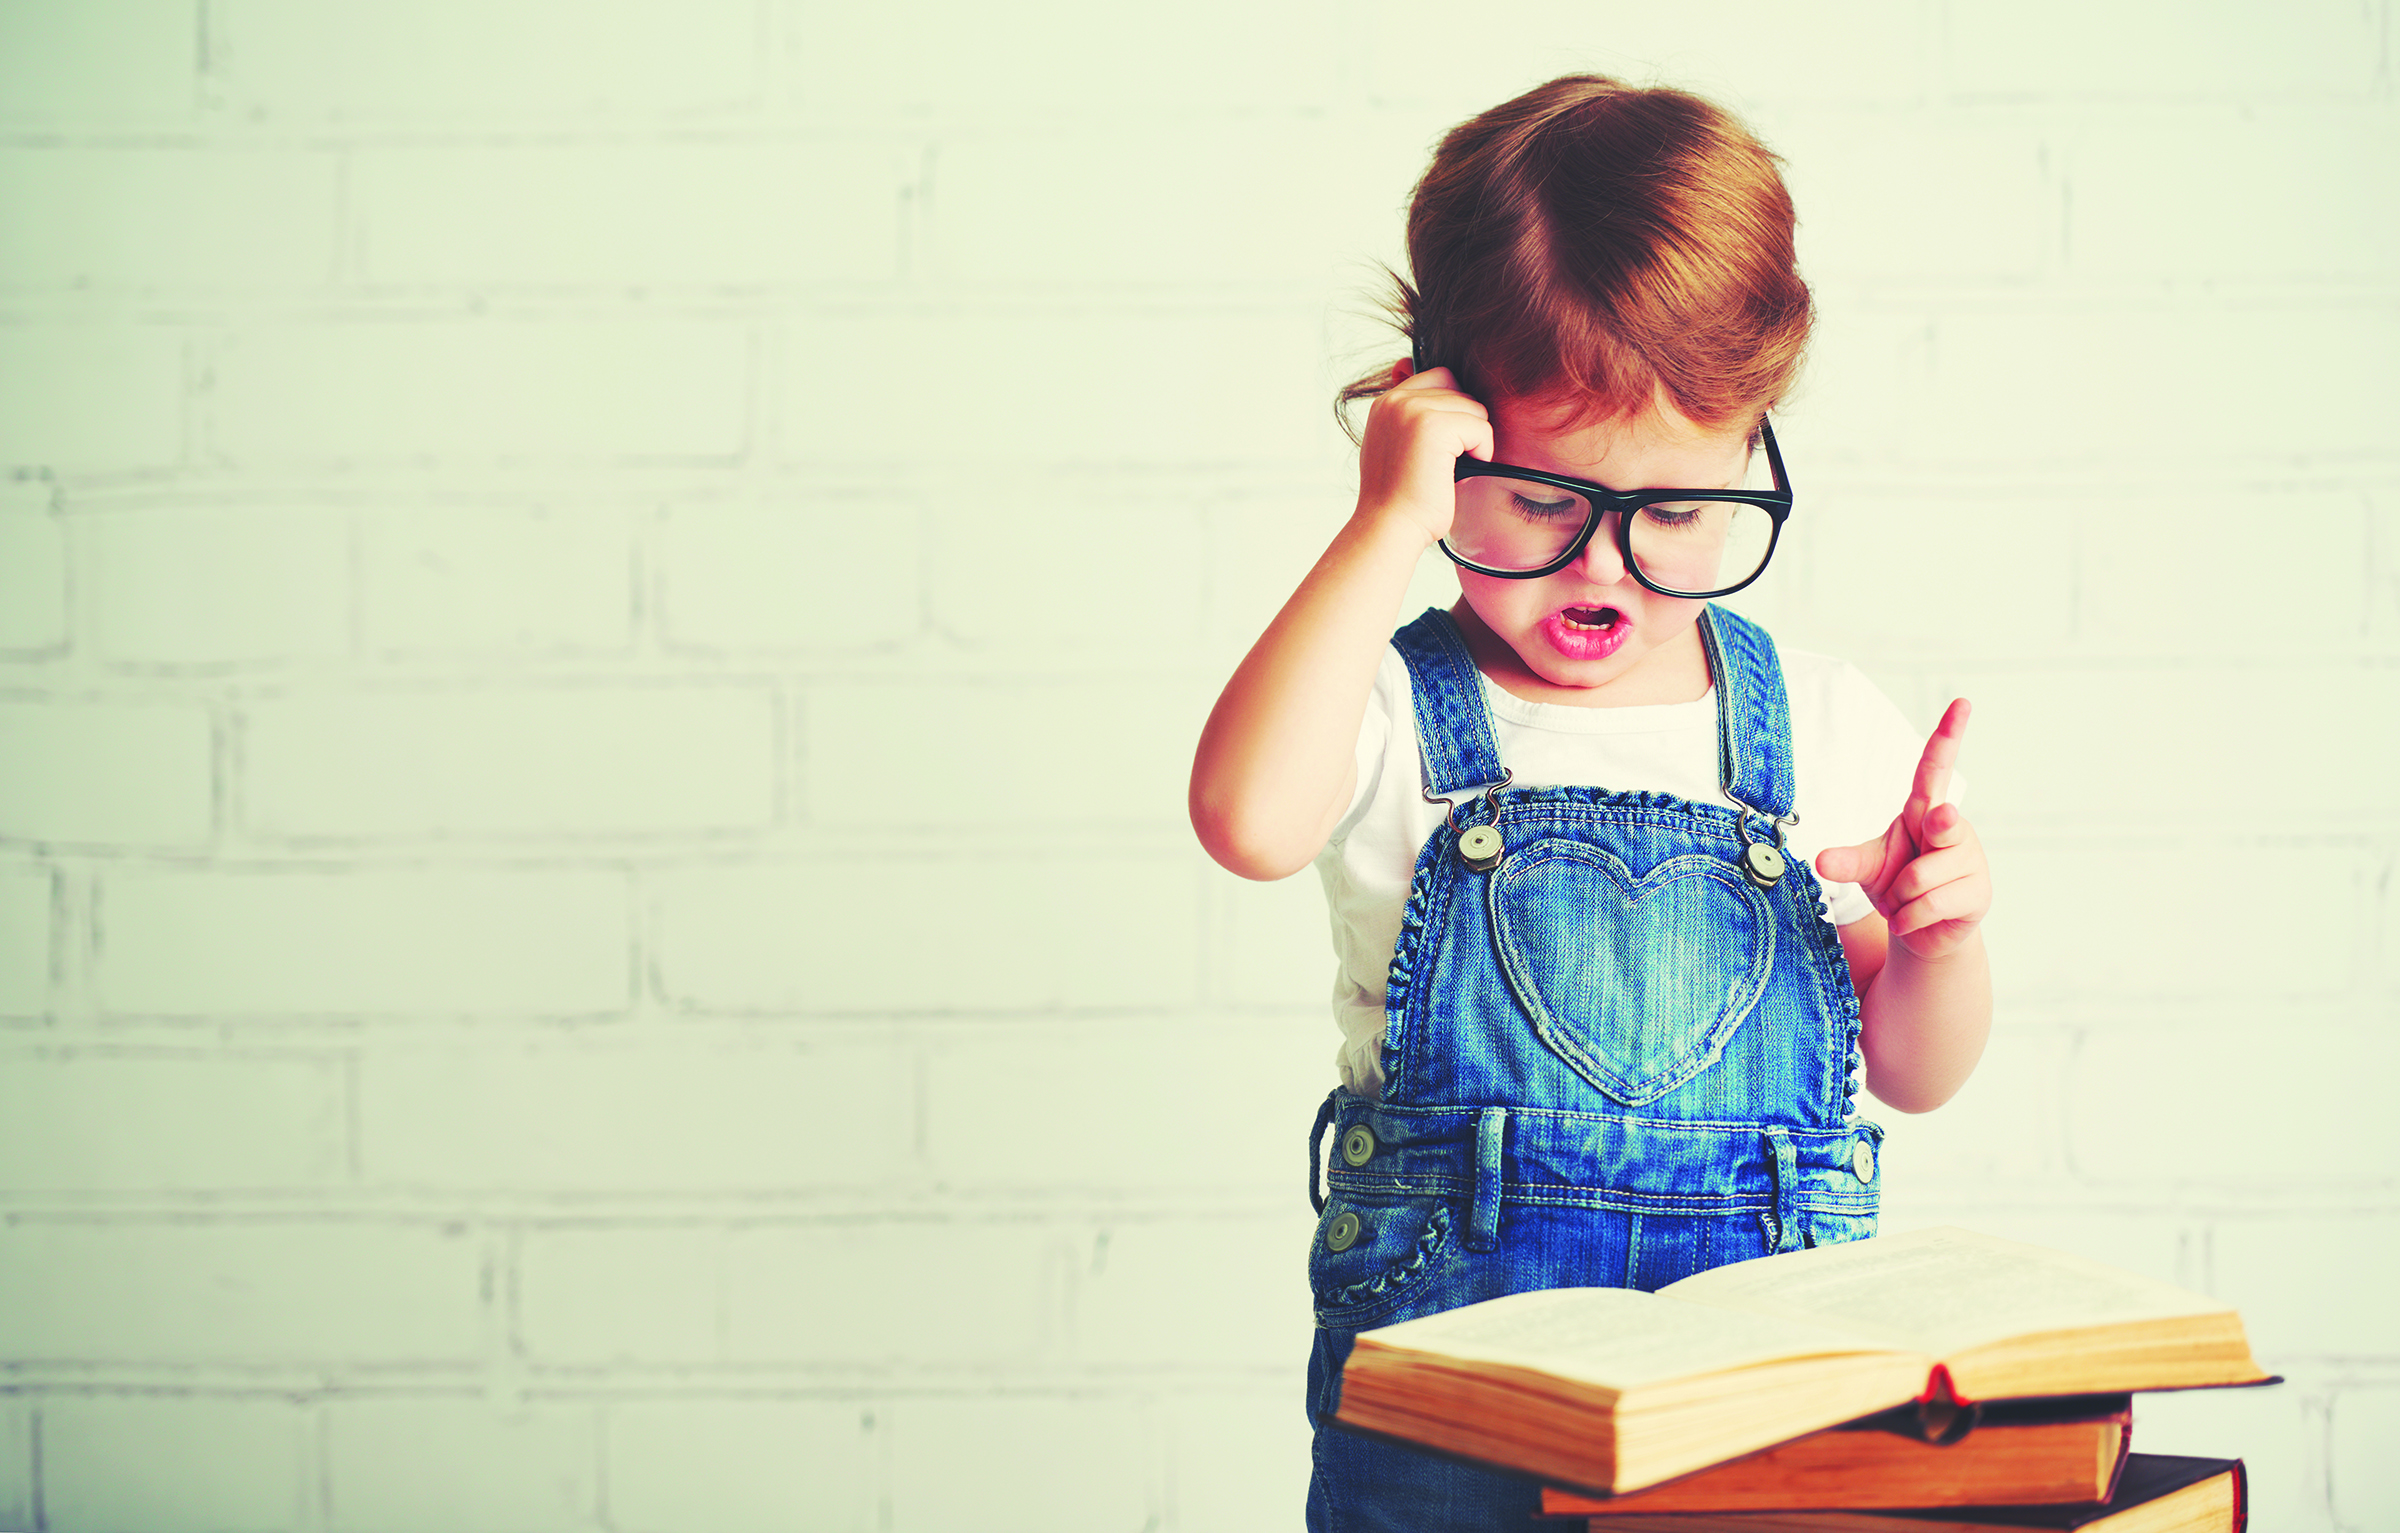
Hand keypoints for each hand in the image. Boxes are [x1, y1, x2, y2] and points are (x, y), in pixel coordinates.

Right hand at [1353, 361, 1492, 545]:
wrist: (1389, 527)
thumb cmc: (1397, 498)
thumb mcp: (1394, 447)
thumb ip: (1410, 418)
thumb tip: (1434, 390)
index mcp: (1385, 403)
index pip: (1439, 377)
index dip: (1451, 410)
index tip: (1439, 446)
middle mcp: (1396, 400)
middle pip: (1459, 389)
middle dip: (1463, 425)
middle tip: (1442, 461)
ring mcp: (1413, 410)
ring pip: (1473, 407)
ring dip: (1471, 440)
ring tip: (1445, 469)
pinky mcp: (1434, 426)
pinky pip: (1481, 428)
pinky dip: (1479, 453)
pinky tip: (1455, 475)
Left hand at [1816, 699, 1989, 962]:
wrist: (1918, 931)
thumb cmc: (1895, 884)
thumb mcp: (1867, 867)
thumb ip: (1848, 861)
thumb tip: (1821, 860)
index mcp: (1923, 811)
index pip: (1935, 767)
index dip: (1948, 735)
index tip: (1962, 703)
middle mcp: (1952, 828)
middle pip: (1942, 818)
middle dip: (1935, 829)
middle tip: (1930, 838)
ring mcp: (1970, 860)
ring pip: (1922, 876)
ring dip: (1902, 898)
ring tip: (1908, 901)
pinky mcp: (1979, 893)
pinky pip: (1930, 904)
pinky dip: (1910, 919)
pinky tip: (1913, 920)